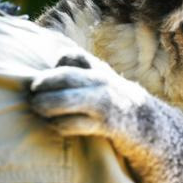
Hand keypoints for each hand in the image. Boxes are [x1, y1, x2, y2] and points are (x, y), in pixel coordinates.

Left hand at [29, 53, 146, 137]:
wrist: (149, 124)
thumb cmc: (117, 102)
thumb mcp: (103, 81)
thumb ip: (82, 73)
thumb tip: (46, 76)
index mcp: (99, 70)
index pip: (72, 56)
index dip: (55, 64)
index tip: (48, 80)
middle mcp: (102, 81)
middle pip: (65, 76)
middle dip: (43, 84)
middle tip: (33, 95)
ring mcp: (105, 102)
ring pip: (65, 100)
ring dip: (46, 106)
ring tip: (40, 111)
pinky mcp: (106, 124)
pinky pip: (73, 124)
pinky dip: (60, 125)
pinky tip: (58, 126)